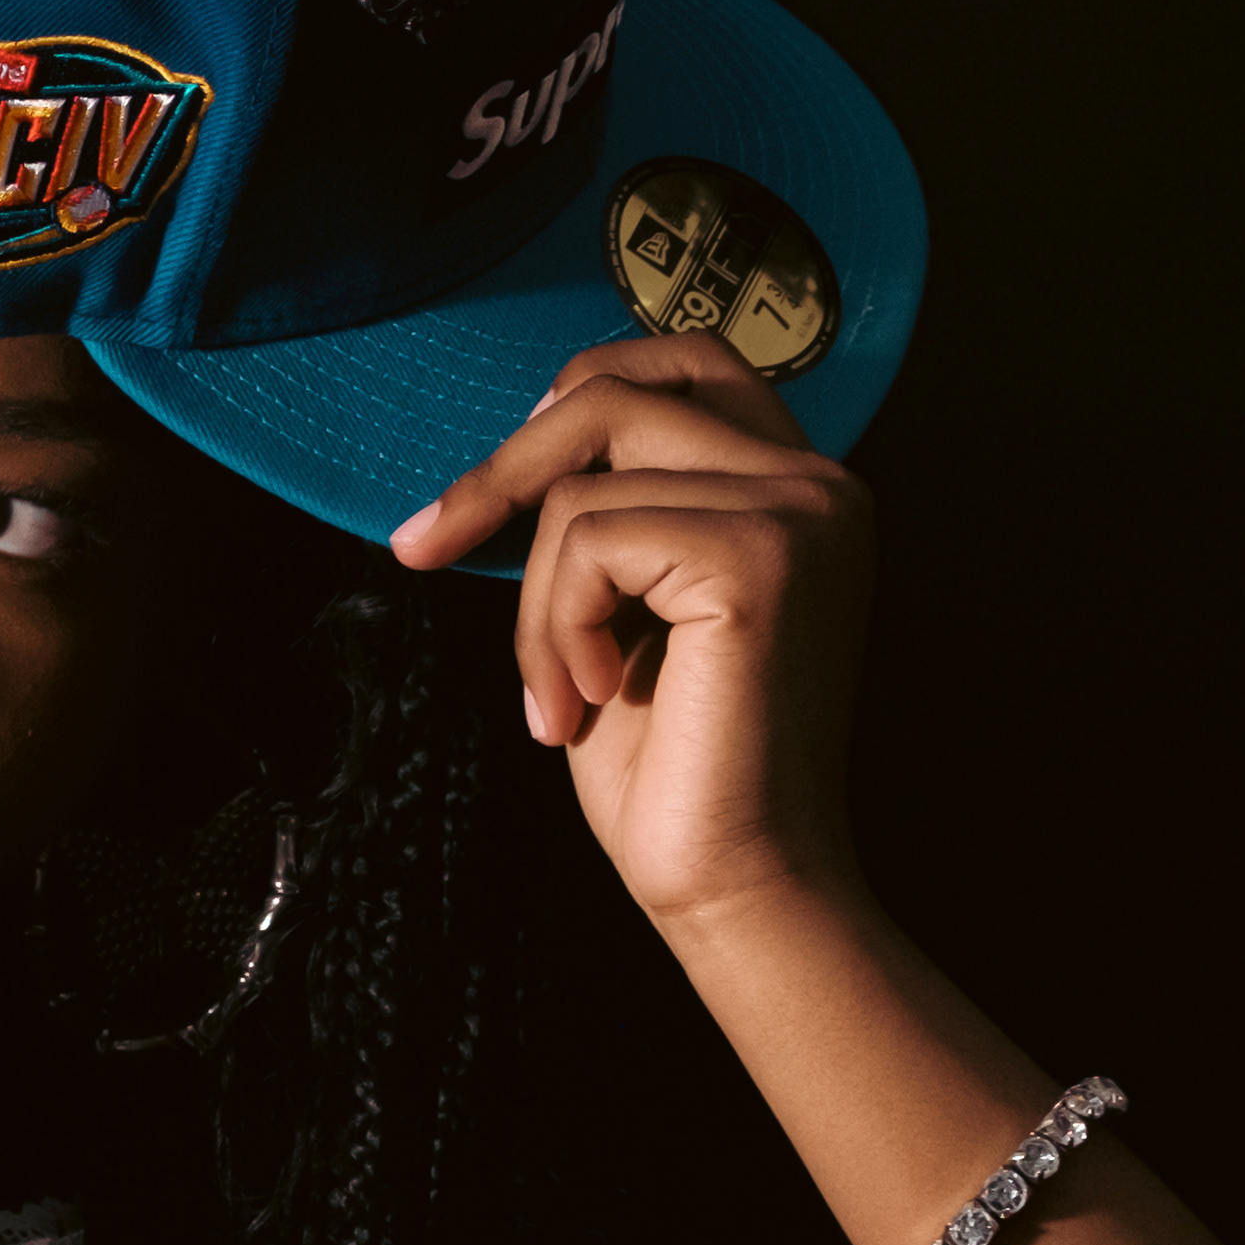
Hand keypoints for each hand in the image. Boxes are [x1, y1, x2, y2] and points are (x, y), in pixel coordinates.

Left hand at [391, 333, 875, 934]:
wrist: (734, 883)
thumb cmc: (675, 770)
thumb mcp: (626, 609)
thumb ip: (609, 515)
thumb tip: (519, 446)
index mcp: (797, 489)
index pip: (678, 361)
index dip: (570, 398)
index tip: (487, 481)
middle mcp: (819, 483)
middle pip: (611, 398)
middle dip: (499, 477)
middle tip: (425, 549)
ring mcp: (799, 513)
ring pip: (580, 490)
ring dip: (534, 603)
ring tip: (559, 697)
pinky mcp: (758, 555)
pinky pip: (588, 539)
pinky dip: (554, 626)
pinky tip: (589, 702)